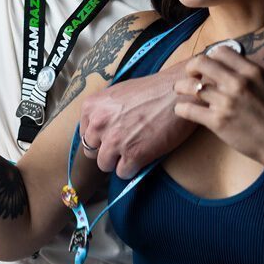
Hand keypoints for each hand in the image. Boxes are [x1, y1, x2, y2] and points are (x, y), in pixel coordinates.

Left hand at [80, 68, 197, 178]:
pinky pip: (123, 173)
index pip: (85, 134)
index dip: (99, 138)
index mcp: (91, 107)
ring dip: (118, 162)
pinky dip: (133, 169)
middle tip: (124, 145)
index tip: (111, 137)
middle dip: (106, 151)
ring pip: (105, 165)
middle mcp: (98, 124)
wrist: (179, 93)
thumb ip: (102, 110)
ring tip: (134, 152)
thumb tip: (98, 128)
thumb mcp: (117, 93)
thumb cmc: (152, 90)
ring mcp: (114, 140)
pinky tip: (144, 157)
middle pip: (91, 152)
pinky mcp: (133, 154)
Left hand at [173, 38, 263, 175]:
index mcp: (253, 72)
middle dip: (191, 67)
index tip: (208, 64)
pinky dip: (181, 109)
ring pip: (191, 86)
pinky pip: (189, 110)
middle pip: (201, 63)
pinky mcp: (217, 122)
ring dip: (181, 86)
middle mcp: (237, 83)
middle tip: (191, 74)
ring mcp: (226, 103)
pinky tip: (182, 109)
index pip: (221, 52)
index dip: (211, 56)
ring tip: (180, 89)